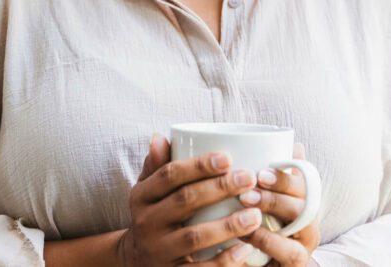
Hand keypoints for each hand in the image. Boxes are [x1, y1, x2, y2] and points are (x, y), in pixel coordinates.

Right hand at [118, 133, 268, 265]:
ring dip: (227, 225)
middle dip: (219, 188)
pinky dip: (223, 261)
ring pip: (194, 236)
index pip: (169, 175)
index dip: (198, 165)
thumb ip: (157, 165)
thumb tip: (161, 137)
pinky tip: (245, 249)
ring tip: (255, 214)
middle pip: (185, 200)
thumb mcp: (148, 191)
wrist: (135, 261)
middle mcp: (146, 222)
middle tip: (249, 178)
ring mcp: (159, 250)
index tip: (227, 157)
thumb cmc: (154, 215)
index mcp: (142, 196)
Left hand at [236, 142, 321, 266]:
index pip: (305, 183)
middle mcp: (310, 224)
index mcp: (305, 202)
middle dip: (277, 196)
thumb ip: (274, 175)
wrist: (262, 264)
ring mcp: (306, 246)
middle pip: (305, 204)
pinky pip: (291, 254)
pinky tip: (244, 235)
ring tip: (244, 209)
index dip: (286, 176)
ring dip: (272, 220)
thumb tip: (291, 143)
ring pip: (301, 226)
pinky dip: (268, 242)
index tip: (262, 172)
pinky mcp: (297, 265)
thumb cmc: (265, 228)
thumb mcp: (266, 198)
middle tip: (247, 192)